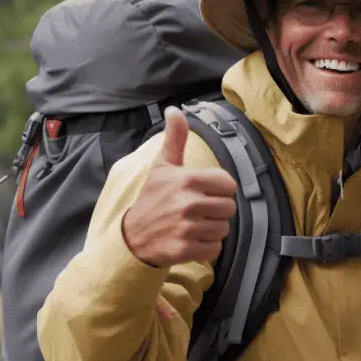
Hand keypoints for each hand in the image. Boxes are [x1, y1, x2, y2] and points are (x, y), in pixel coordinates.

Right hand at [122, 106, 237, 266]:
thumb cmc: (152, 198)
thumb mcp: (162, 166)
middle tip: (199, 211)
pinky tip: (192, 239)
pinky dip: (207, 247)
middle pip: (229, 208)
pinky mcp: (185, 250)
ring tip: (195, 225)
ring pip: (223, 229)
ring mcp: (186, 228)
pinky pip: (215, 249)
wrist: (131, 237)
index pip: (228, 184)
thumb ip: (174, 139)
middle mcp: (187, 203)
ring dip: (212, 229)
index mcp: (186, 179)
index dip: (220, 189)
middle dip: (217, 211)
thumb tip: (175, 110)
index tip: (205, 192)